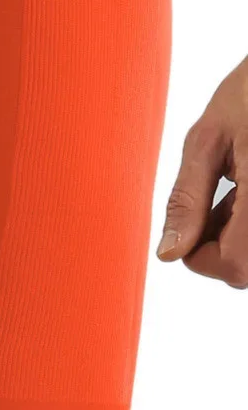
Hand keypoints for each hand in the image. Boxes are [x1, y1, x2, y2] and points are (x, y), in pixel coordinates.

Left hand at [156, 56, 247, 287]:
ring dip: (237, 233)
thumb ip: (187, 200)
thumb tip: (169, 252)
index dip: (202, 256)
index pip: (236, 268)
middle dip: (220, 243)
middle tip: (217, 195)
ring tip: (236, 184)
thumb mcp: (208, 140)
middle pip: (246, 268)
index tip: (192, 222)